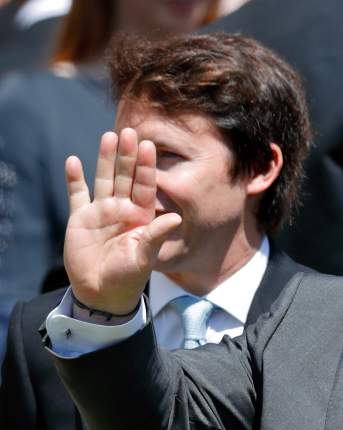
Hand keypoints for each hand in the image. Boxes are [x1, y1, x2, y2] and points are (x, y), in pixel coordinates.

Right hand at [63, 128, 181, 313]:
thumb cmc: (128, 278)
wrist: (102, 293)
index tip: (148, 146)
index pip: (145, 187)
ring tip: (108, 137)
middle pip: (124, 177)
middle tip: (129, 131)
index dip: (146, 167)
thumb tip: (176, 219)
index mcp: (141, 218)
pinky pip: (77, 195)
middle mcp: (122, 210)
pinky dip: (74, 179)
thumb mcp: (144, 257)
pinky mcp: (80, 219)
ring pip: (103, 180)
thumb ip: (156, 236)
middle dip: (126, 156)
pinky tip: (74, 161)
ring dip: (104, 159)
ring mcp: (101, 213)